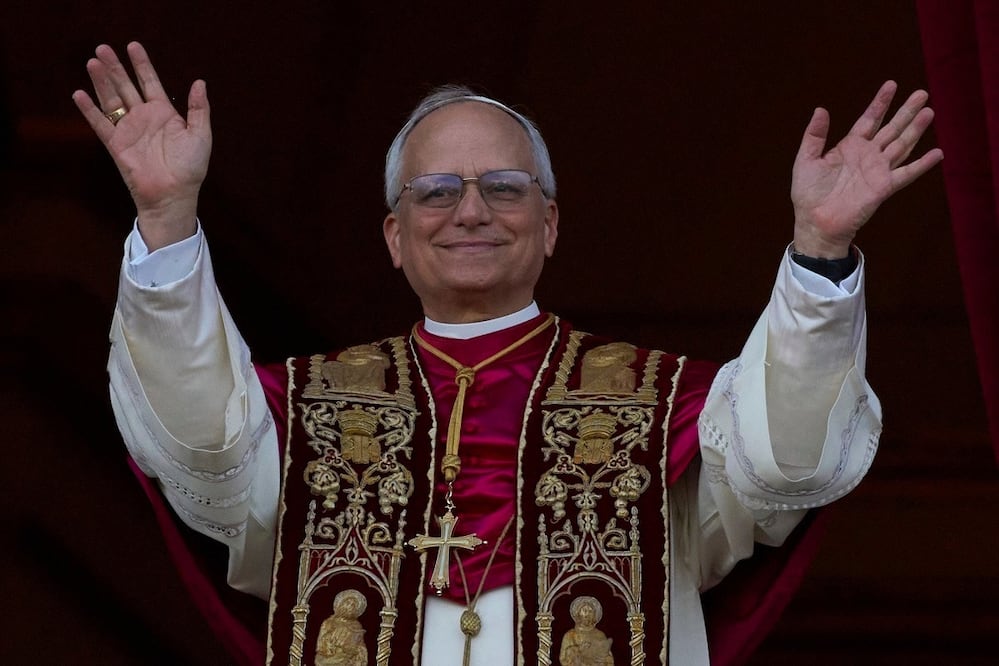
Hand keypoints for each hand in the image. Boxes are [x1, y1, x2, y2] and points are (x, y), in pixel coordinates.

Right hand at [72, 42, 210, 250]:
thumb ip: (199, 109)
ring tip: (93, 62)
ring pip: (111, 100)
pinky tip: (79, 93)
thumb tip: (199, 82)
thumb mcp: (200, 135)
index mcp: (164, 113)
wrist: (174, 195)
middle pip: (126, 86)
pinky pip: (100, 124)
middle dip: (115, 67)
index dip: (142, 64)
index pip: (150, 82)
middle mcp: (144, 118)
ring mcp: (128, 130)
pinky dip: (89, 110)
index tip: (133, 46)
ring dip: (101, 81)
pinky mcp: (116, 145)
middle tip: (103, 48)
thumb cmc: (190, 168)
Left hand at [790, 81, 942, 257]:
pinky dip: (922, 164)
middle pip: (891, 128)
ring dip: (916, 129)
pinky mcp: (884, 187)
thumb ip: (814, 135)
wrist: (815, 222)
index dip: (880, 103)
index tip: (891, 85)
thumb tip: (821, 109)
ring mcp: (878, 170)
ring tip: (929, 111)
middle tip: (921, 93)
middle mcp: (867, 156)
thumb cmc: (808, 194)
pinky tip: (938, 153)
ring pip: (902, 145)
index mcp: (849, 147)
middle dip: (906, 111)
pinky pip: (907, 174)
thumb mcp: (806, 160)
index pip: (869, 119)